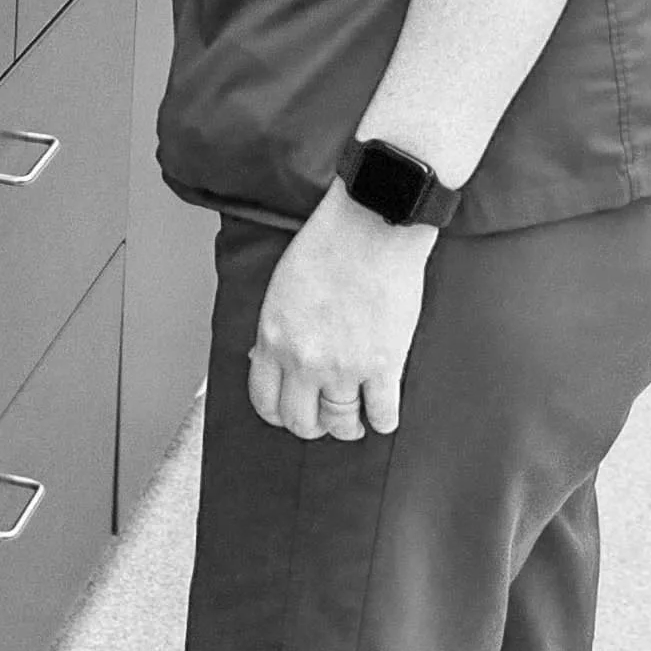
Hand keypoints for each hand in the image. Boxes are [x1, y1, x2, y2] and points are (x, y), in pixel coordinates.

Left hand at [247, 185, 434, 441]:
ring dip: (349, 425)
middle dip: (313, 425)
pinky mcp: (385, 366)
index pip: (265, 402)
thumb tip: (272, 360)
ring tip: (356, 416)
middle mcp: (304, 360)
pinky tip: (382, 410)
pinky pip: (383, 417)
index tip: (292, 410)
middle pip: (302, 422)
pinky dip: (383, 420)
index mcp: (273, 338)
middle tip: (325, 417)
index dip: (279, 414)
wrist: (371, 225)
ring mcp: (345, 367)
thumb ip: (276, 330)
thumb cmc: (327, 244)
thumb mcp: (281, 288)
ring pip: (342, 425)